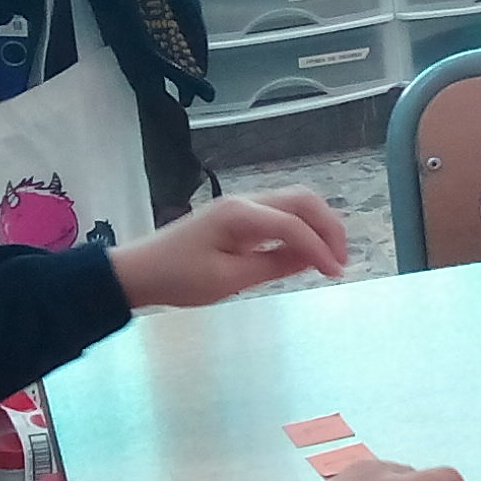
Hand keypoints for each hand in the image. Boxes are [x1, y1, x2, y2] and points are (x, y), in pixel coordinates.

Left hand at [111, 190, 346, 307]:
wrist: (140, 271)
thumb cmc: (179, 279)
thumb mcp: (228, 280)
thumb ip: (273, 266)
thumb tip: (312, 258)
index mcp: (241, 215)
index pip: (294, 226)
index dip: (321, 249)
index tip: (336, 275)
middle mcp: (245, 201)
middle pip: (303, 200)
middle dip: (329, 227)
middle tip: (341, 260)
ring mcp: (242, 205)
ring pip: (295, 202)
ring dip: (319, 224)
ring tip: (330, 256)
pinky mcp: (239, 215)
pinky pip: (281, 212)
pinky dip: (302, 227)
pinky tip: (306, 250)